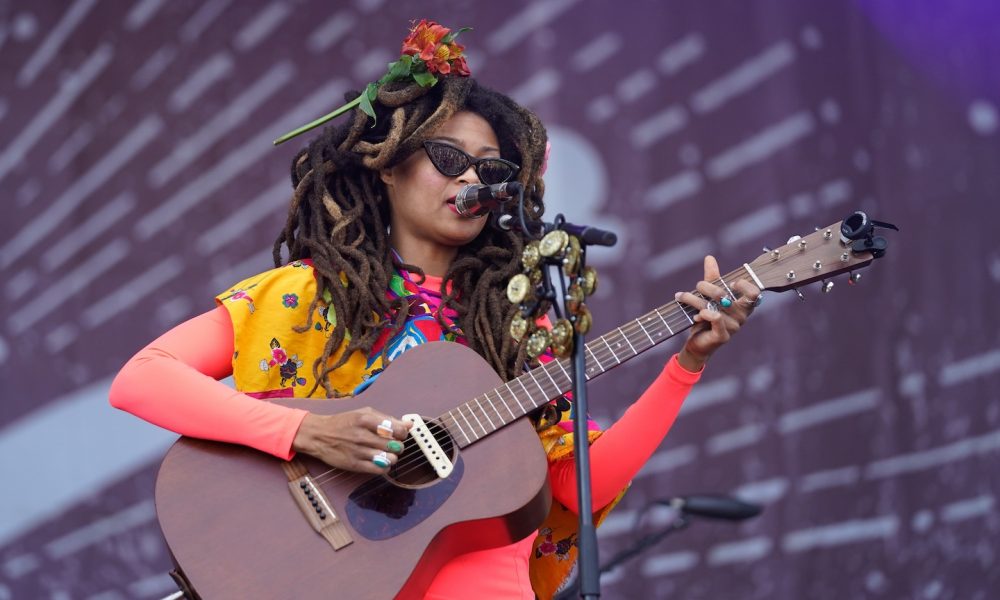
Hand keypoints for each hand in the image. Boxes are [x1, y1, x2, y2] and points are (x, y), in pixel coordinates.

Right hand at [292, 407, 411, 473]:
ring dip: (392, 457)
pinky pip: (380, 470)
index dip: (403, 433)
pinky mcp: (354, 465)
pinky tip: (379, 461)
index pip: (398, 430)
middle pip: (396, 446)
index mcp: (366, 419)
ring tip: (385, 454)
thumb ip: (387, 419)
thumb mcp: (364, 413)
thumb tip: (409, 424)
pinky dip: (384, 467)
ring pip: (390, 459)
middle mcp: (362, 435)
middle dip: (398, 446)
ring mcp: (358, 451)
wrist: (318, 435)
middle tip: (391, 445)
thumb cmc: (344, 423)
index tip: (398, 434)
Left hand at [675, 255, 759, 371]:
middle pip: (726, 295)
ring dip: (694, 299)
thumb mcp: (708, 297)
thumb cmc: (705, 319)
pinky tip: (696, 315)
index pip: (755, 293)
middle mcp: (741, 316)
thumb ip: (712, 278)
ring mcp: (734, 327)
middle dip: (707, 287)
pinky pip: (715, 318)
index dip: (744, 285)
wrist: (696, 343)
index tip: (729, 282)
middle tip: (697, 285)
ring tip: (681, 296)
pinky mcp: (723, 336)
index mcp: (743, 306)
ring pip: (713, 305)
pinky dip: (703, 313)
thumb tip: (709, 257)